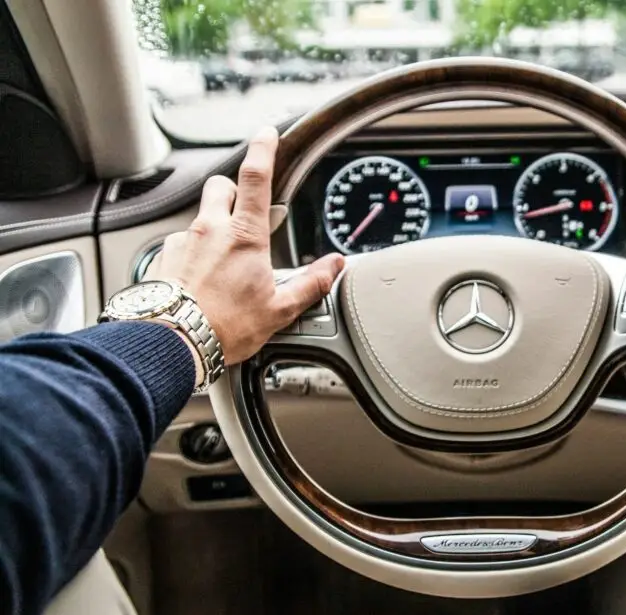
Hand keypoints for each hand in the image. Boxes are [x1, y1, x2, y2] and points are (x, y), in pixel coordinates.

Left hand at [147, 126, 344, 365]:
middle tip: (246, 212)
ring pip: (200, 217)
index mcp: (244, 236)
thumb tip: (334, 266)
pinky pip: (181, 245)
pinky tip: (200, 281)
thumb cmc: (223, 328)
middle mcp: (210, 230)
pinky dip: (193, 255)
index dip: (263, 149)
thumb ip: (310, 283)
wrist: (170, 343)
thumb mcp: (279, 310)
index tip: (267, 133)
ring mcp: (183, 242)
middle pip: (221, 186)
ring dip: (214, 228)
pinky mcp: (163, 259)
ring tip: (224, 263)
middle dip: (234, 191)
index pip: (256, 177)